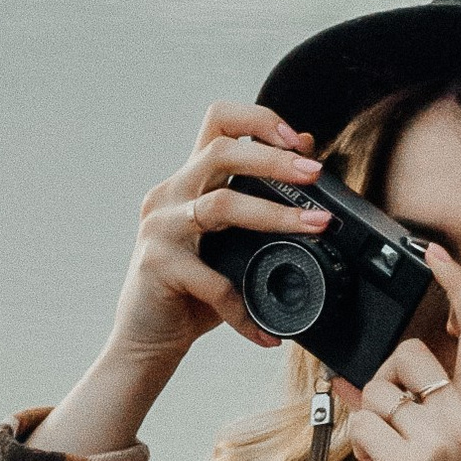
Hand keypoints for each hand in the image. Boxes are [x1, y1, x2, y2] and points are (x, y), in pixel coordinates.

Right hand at [107, 104, 327, 366]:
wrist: (146, 340)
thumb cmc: (191, 292)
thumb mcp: (230, 243)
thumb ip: (260, 200)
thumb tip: (307, 150)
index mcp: (189, 182)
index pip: (218, 121)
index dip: (259, 120)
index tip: (299, 140)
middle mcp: (170, 195)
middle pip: (221, 150)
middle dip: (274, 159)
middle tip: (314, 174)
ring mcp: (161, 227)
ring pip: (221, 204)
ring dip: (275, 214)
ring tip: (315, 226)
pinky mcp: (157, 264)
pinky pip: (213, 281)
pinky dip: (243, 308)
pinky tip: (263, 330)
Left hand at [339, 243, 460, 460]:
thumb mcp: (433, 449)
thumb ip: (410, 407)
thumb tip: (359, 376)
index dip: (456, 286)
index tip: (434, 250)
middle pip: (406, 356)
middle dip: (383, 385)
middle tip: (392, 432)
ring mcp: (439, 441)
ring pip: (376, 391)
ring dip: (368, 421)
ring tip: (387, 458)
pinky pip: (362, 423)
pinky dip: (359, 445)